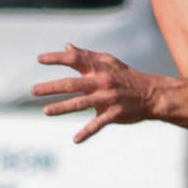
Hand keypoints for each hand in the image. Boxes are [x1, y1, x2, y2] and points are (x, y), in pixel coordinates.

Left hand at [32, 44, 162, 142]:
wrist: (152, 94)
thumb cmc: (127, 77)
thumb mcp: (109, 62)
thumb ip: (87, 56)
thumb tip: (67, 47)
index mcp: (99, 68)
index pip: (75, 59)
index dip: (57, 58)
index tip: (39, 60)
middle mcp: (102, 82)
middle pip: (72, 84)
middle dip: (51, 87)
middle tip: (34, 90)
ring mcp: (108, 99)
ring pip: (81, 104)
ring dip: (62, 108)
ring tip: (46, 111)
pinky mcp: (115, 114)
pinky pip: (98, 124)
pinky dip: (87, 132)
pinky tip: (75, 140)